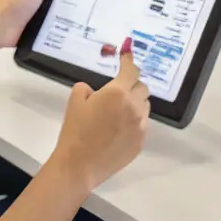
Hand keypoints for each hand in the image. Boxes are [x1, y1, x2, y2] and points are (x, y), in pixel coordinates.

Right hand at [51, 41, 150, 194]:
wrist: (79, 165)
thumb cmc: (75, 130)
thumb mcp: (75, 101)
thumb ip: (87, 88)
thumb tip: (96, 92)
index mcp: (117, 93)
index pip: (131, 71)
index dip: (129, 61)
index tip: (127, 55)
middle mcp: (134, 107)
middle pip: (142, 87)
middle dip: (132, 85)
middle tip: (118, 90)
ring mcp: (140, 126)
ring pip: (145, 106)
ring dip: (136, 103)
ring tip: (118, 112)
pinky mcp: (141, 142)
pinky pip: (142, 125)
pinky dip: (134, 121)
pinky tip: (118, 130)